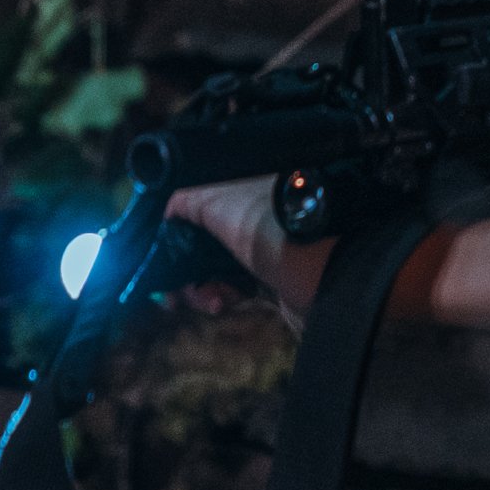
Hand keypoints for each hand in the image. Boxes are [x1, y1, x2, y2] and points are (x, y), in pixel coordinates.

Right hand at [166, 176, 335, 330]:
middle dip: (181, 268)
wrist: (332, 276)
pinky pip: (235, 287)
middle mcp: (257, 212)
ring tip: (208, 300)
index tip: (157, 256)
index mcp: (248, 185)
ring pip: (215, 267)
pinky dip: (221, 296)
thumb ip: (187, 199)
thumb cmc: (273, 230)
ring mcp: (268, 248)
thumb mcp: (219, 201)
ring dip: (199, 287)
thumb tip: (168, 209)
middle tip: (170, 294)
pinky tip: (221, 303)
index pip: (198, 203)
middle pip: (202, 239)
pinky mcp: (276, 279)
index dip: (173, 230)